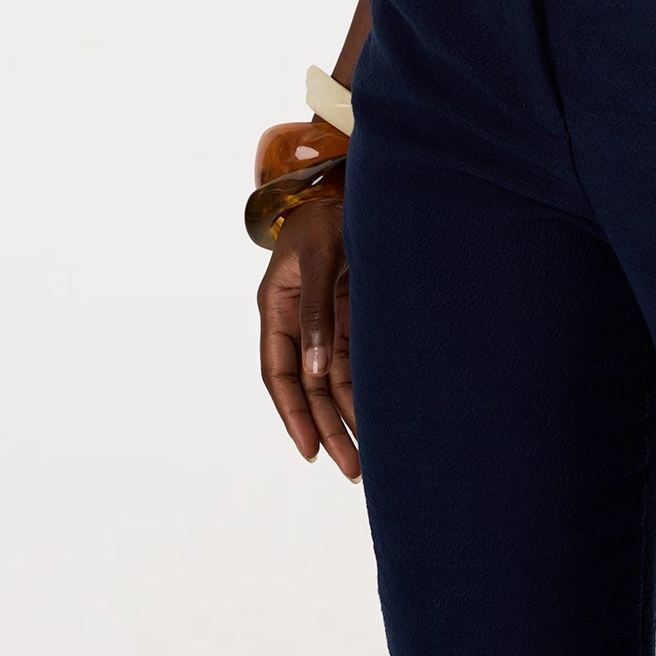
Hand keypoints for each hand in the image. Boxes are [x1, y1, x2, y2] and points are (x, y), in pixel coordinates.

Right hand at [256, 198, 359, 480]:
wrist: (355, 187)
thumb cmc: (328, 215)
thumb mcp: (318, 257)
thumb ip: (316, 310)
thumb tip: (314, 368)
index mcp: (276, 307)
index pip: (280, 372)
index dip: (292, 413)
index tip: (309, 449)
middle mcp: (299, 322)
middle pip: (309, 387)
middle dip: (327, 429)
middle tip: (352, 468)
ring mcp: (325, 321)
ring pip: (333, 381)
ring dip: (347, 417)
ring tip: (367, 457)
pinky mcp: (351, 315)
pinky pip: (355, 361)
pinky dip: (364, 389)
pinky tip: (379, 416)